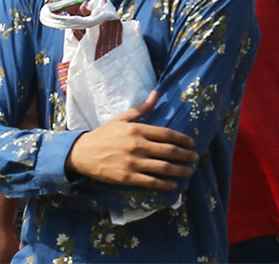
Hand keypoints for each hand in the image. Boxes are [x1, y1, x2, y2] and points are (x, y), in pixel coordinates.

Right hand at [65, 96, 197, 189]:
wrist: (83, 153)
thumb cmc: (105, 134)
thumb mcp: (122, 118)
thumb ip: (142, 108)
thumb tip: (156, 93)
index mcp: (137, 130)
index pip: (166, 134)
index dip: (182, 139)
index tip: (192, 143)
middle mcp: (137, 146)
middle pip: (168, 151)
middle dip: (185, 156)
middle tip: (195, 158)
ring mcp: (132, 163)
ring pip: (162, 168)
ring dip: (179, 170)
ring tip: (189, 171)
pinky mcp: (127, 177)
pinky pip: (150, 182)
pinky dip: (164, 183)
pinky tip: (173, 184)